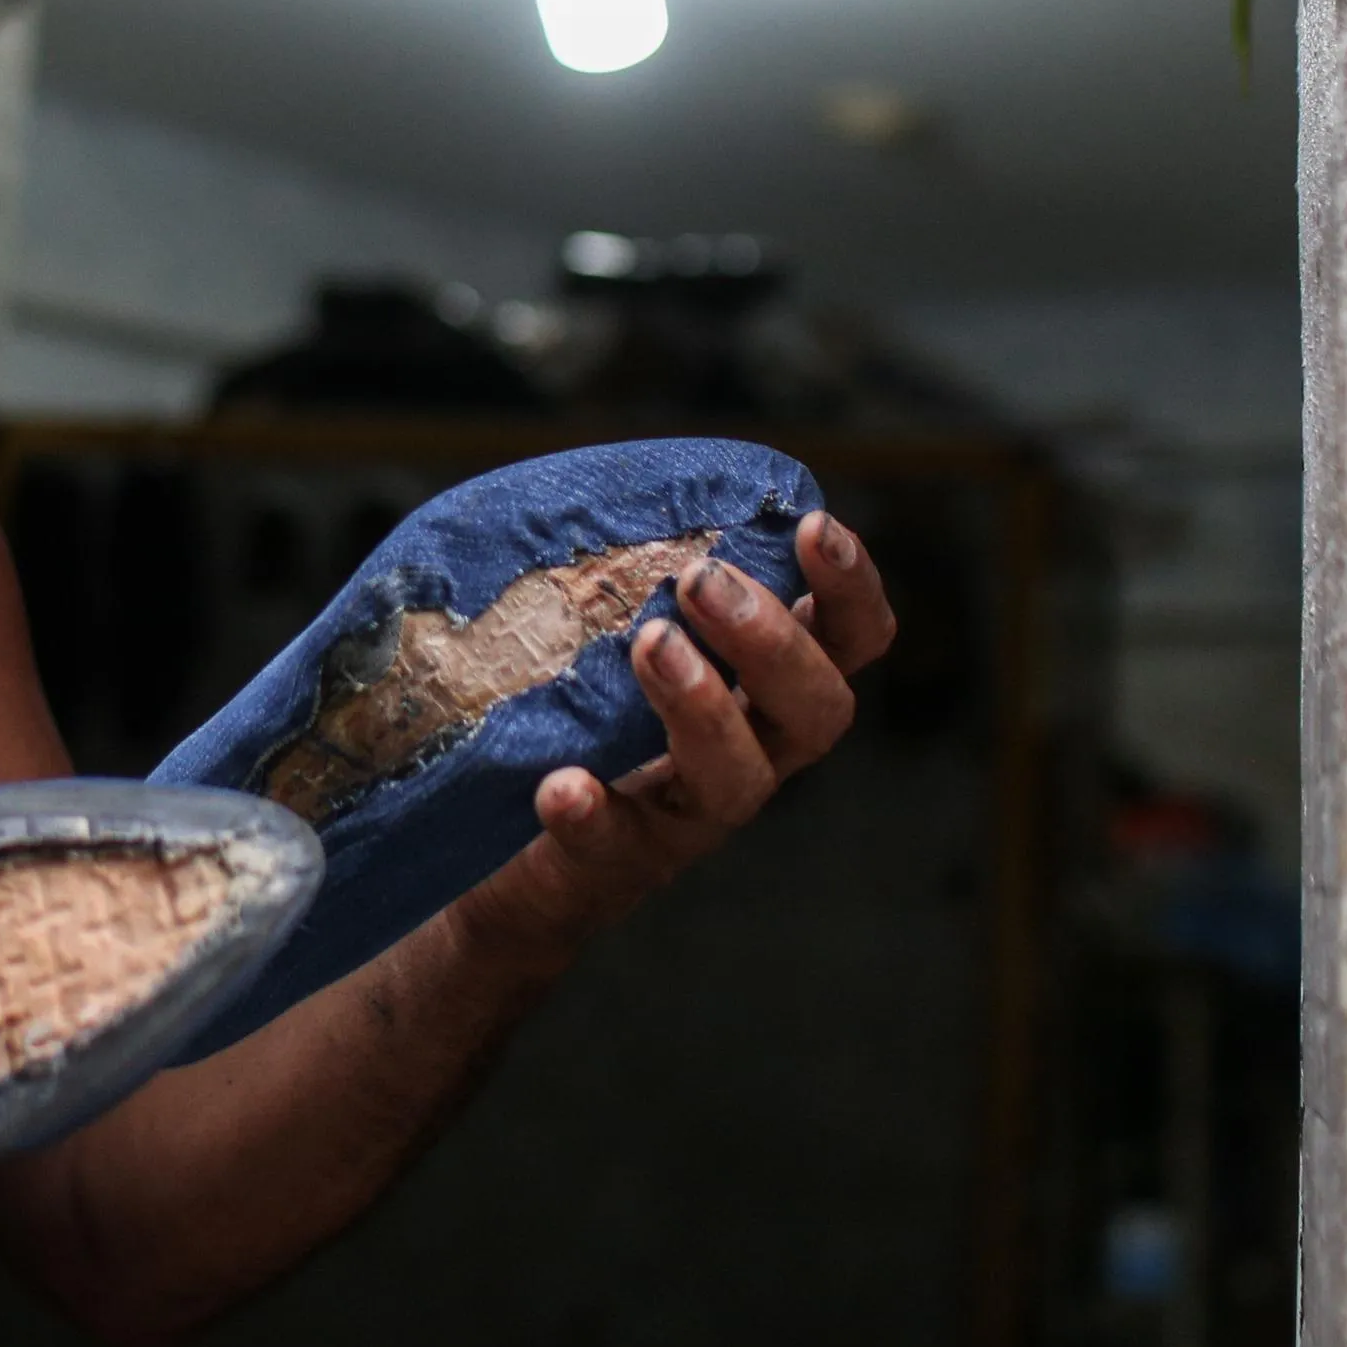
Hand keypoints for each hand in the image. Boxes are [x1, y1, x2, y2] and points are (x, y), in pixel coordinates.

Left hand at [461, 511, 899, 959]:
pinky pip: (619, 844)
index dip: (850, 587)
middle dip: (773, 639)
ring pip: (738, 778)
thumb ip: (620, 565)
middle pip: (818, 708)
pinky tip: (561, 785)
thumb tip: (583, 481)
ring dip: (704, 705)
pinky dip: (596, 813)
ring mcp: (687, 814)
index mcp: (761, 682)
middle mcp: (750, 750)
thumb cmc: (565, 705)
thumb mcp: (603, 624)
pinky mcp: (615, 865)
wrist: (496, 848)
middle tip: (700, 582)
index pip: (846, 638)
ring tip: (649, 645)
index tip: (815, 527)